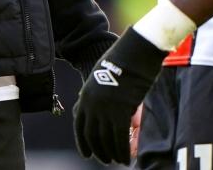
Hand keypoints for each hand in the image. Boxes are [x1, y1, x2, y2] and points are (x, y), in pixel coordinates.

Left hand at [73, 28, 165, 164]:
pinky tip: (127, 158)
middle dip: (99, 151)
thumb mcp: (101, 80)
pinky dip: (123, 151)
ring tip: (118, 161)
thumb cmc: (121, 63)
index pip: (80, 127)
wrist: (133, 53)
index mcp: (85, 97)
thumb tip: (102, 114)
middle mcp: (92, 105)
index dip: (83, 143)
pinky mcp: (121, 111)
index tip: (87, 154)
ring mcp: (105, 109)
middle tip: (106, 160)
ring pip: (106, 140)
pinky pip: (120, 138)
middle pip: (93, 136)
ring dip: (112, 153)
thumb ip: (98, 98)